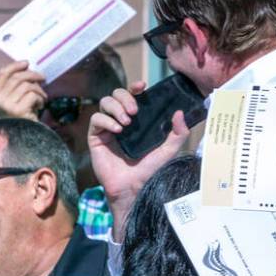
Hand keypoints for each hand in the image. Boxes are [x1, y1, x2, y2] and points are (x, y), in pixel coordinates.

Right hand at [0, 61, 46, 119]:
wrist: (25, 138)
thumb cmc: (22, 117)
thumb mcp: (15, 99)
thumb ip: (16, 85)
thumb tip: (27, 67)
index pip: (3, 73)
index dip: (16, 65)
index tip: (27, 63)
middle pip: (18, 77)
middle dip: (33, 76)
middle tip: (43, 78)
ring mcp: (6, 105)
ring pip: (27, 85)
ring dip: (39, 90)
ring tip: (42, 98)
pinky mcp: (17, 110)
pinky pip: (33, 95)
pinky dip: (40, 99)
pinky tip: (40, 106)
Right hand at [87, 82, 189, 234]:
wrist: (133, 188)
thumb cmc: (150, 171)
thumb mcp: (168, 151)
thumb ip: (178, 133)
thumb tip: (180, 112)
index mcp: (137, 121)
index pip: (132, 96)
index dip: (134, 87)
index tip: (142, 86)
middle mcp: (121, 121)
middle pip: (115, 94)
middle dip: (124, 97)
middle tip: (135, 111)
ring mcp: (107, 128)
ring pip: (104, 102)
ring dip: (116, 107)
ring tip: (127, 123)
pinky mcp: (96, 138)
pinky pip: (96, 119)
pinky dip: (106, 120)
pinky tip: (117, 129)